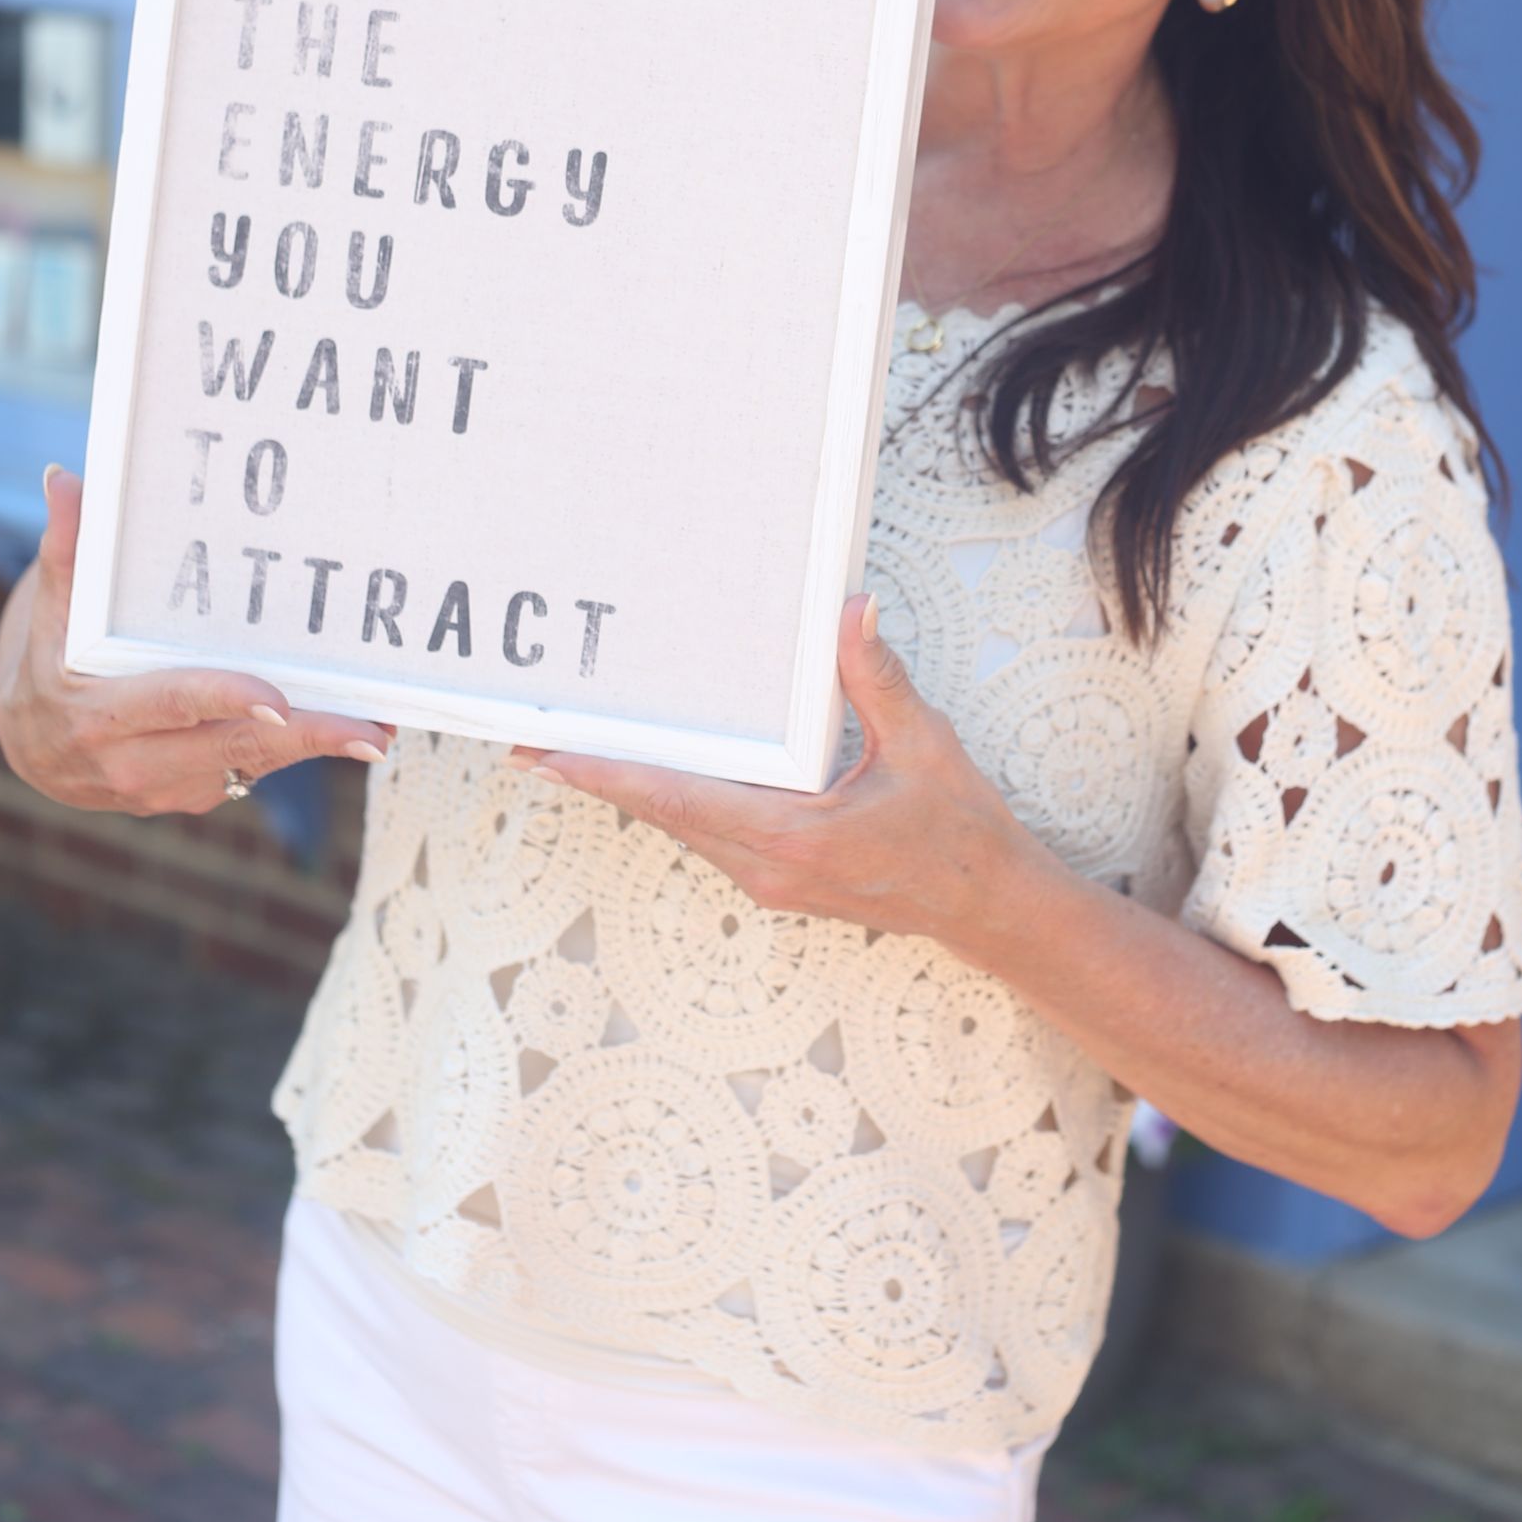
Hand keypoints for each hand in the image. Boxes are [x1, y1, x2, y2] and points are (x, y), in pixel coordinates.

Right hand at [0, 467, 393, 817]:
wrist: (36, 749)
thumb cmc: (54, 665)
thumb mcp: (55, 613)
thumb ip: (69, 551)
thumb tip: (66, 479)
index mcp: (102, 715)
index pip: (175, 703)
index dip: (227, 700)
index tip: (280, 700)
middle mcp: (135, 760)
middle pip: (232, 745)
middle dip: (307, 738)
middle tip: (369, 732)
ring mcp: (168, 787)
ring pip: (253, 763)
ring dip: (317, 748)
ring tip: (377, 731)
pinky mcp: (196, 795)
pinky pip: (253, 769)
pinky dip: (296, 750)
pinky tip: (347, 733)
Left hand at [508, 594, 1052, 951]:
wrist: (988, 907)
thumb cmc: (959, 834)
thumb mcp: (924, 747)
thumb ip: (878, 681)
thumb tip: (850, 614)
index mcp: (791, 837)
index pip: (679, 799)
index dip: (608, 776)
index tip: (548, 758)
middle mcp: (766, 866)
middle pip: (663, 814)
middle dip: (599, 777)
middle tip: (533, 742)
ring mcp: (769, 878)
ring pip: (683, 827)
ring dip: (634, 791)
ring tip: (576, 754)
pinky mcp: (779, 876)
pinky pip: (710, 834)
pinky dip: (676, 802)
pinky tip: (659, 774)